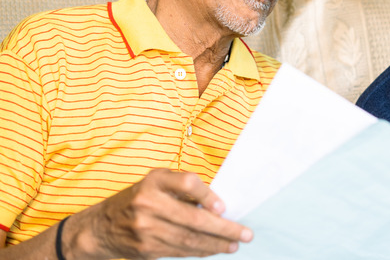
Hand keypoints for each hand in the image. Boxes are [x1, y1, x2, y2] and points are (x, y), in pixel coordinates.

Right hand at [65, 168, 251, 258]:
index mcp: (154, 181)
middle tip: (245, 233)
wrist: (101, 226)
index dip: (208, 196)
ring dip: (216, 244)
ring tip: (234, 244)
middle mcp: (148, 203)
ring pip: (189, 239)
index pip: (187, 184)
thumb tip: (218, 205)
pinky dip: (200, 251)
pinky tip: (214, 249)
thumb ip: (182, 187)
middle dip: (223, 228)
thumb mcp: (156, 182)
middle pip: (193, 219)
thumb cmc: (140, 198)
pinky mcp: (146, 248)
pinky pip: (180, 251)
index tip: (223, 208)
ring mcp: (145, 228)